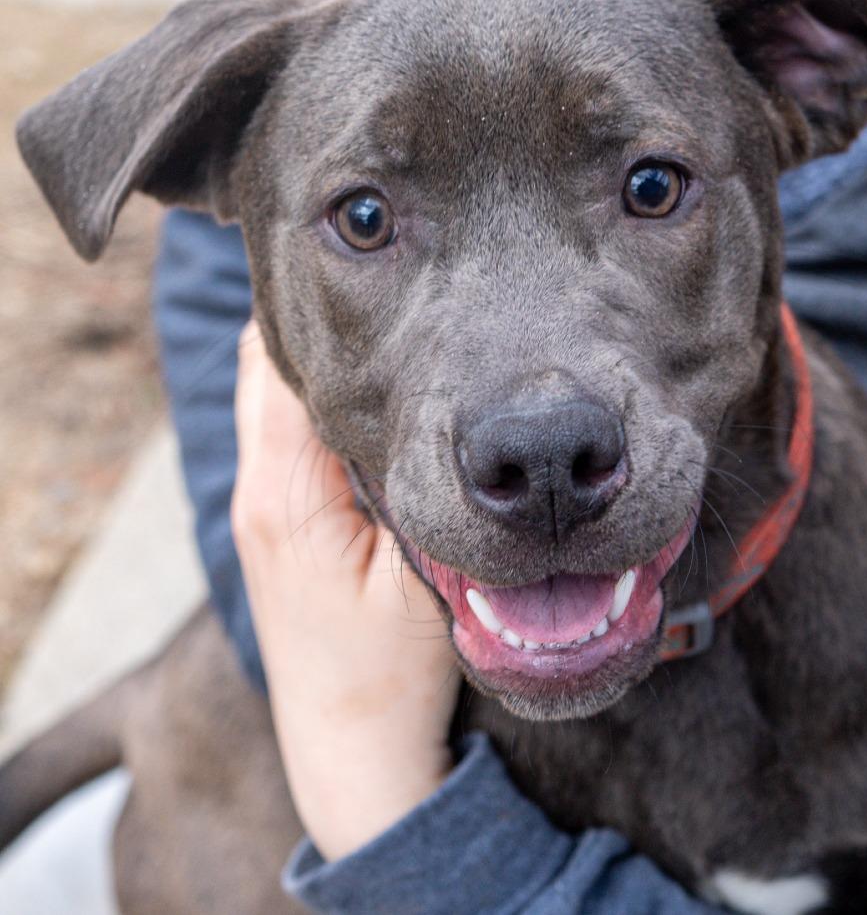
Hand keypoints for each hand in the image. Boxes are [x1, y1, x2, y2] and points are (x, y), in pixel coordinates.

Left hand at [231, 321, 458, 859]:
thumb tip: (452, 417)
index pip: (285, 364)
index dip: (327, 310)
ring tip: (379, 321)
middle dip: (315, 318)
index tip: (382, 270)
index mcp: (289, 494)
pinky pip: (280, 431)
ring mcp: (260, 505)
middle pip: (263, 364)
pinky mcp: (275, 521)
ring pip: (268, 394)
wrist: (348, 750)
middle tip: (385, 279)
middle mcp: (259, 488)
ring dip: (313, 356)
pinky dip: (310, 397)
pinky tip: (365, 393)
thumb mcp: (425, 584)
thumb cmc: (388, 676)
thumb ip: (430, 497)